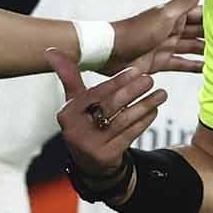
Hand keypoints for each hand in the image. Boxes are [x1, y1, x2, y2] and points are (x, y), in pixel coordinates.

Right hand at [45, 48, 167, 176]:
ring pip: (123, 121)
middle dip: (132, 91)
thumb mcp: (74, 101)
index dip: (115, 82)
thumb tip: (51, 50)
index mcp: (67, 113)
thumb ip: (68, 76)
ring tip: (161, 94)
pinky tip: (154, 110)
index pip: (94, 94)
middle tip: (150, 79)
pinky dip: (144, 121)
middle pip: (110, 106)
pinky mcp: (107, 156)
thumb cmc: (83, 122)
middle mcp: (76, 131)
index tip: (135, 71)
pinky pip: (130, 134)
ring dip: (145, 105)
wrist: (89, 161)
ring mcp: (92, 146)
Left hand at [106, 0, 204, 74]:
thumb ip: (186, 0)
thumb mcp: (166, 15)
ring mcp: (167, 46)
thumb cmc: (137, 30)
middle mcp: (173, 29)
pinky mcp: (161, 62)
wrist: (111, 51)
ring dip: (209, 52)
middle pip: (200, 33)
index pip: (202, 14)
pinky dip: (195, 67)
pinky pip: (182, 63)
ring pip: (193, 48)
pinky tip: (210, 71)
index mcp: (175, 15)